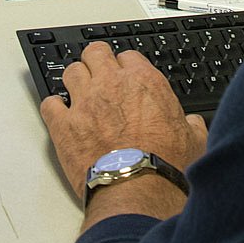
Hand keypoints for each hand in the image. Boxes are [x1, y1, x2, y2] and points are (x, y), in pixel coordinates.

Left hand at [40, 41, 207, 209]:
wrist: (139, 190)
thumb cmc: (165, 166)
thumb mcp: (193, 140)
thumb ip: (190, 124)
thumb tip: (193, 124)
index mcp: (144, 82)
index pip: (128, 56)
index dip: (125, 67)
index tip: (124, 76)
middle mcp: (112, 85)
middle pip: (95, 52)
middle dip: (96, 61)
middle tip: (97, 74)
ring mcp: (85, 103)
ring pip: (71, 72)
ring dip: (74, 81)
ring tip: (78, 92)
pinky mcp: (64, 126)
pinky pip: (50, 104)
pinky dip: (53, 107)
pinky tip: (59, 113)